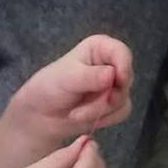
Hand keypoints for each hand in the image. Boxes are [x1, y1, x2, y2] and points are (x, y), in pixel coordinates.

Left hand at [6, 36, 135, 146]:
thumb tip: (112, 75)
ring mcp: (113, 85)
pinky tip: (87, 119)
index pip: (122, 52)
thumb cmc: (50, 87)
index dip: (124, 67)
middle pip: (126, 80)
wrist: (41, 115)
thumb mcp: (67, 78)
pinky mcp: (113, 103)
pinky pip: (122, 112)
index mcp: (100, 48)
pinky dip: (105, 119)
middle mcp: (110, 64)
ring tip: (76, 113)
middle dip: (105, 97)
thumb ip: (89, 76)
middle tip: (83, 107)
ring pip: (123, 99)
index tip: (117, 82)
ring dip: (100, 111)